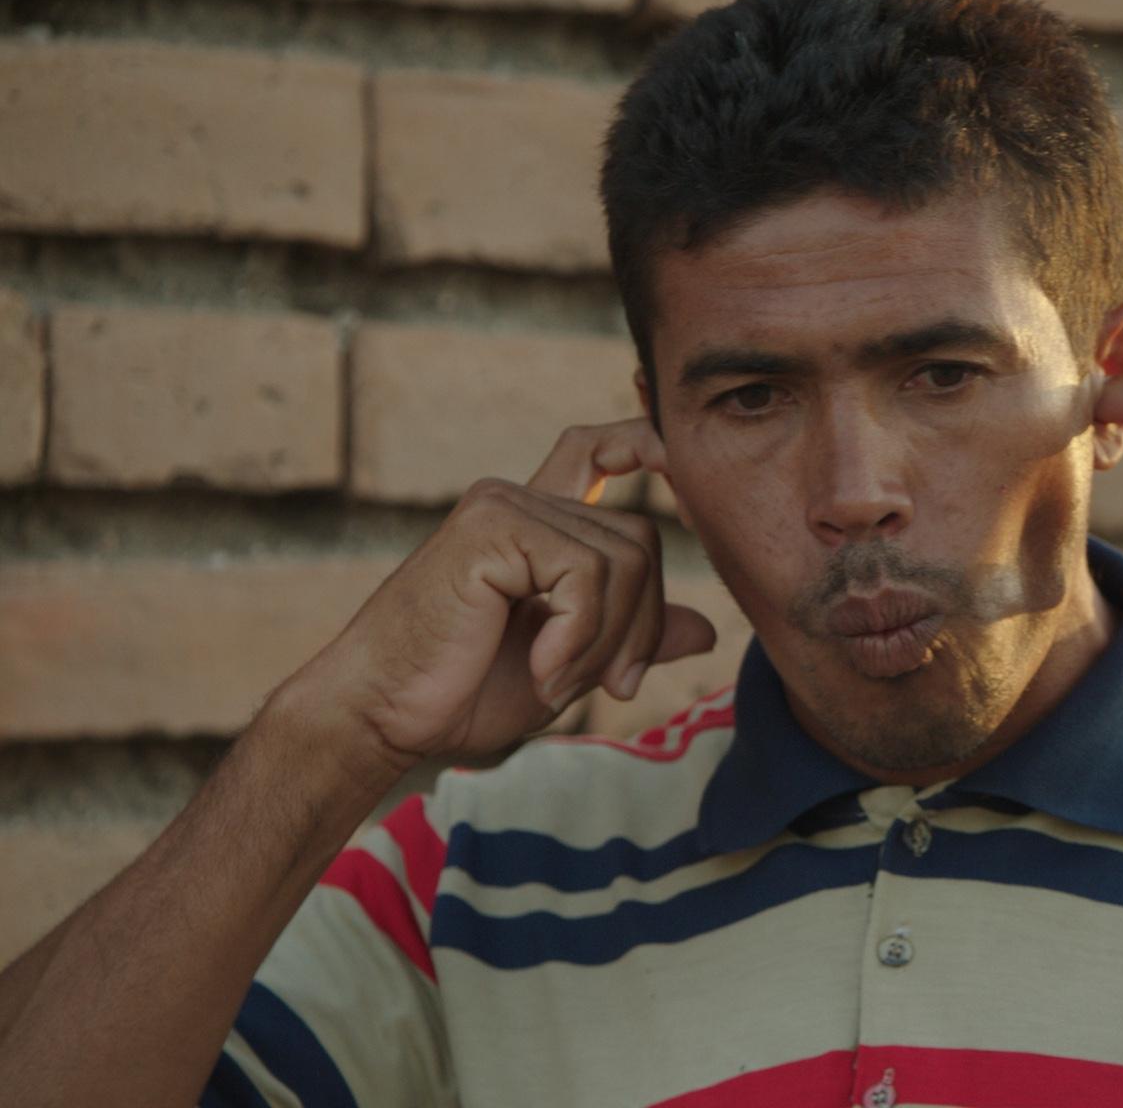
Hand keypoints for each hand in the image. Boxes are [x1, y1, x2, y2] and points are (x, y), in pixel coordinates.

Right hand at [290, 419, 715, 765]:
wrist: (380, 716)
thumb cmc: (462, 694)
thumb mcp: (571, 666)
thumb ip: (631, 637)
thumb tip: (706, 631)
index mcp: (535, 525)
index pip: (597, 451)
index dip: (646, 442)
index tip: (677, 461)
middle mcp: (520, 501)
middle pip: (641, 537)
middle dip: (640, 625)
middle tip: (607, 687)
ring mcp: (504, 506)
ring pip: (623, 559)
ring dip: (607, 642)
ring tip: (557, 681)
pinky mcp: (491, 526)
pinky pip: (586, 574)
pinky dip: (580, 637)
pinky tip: (542, 671)